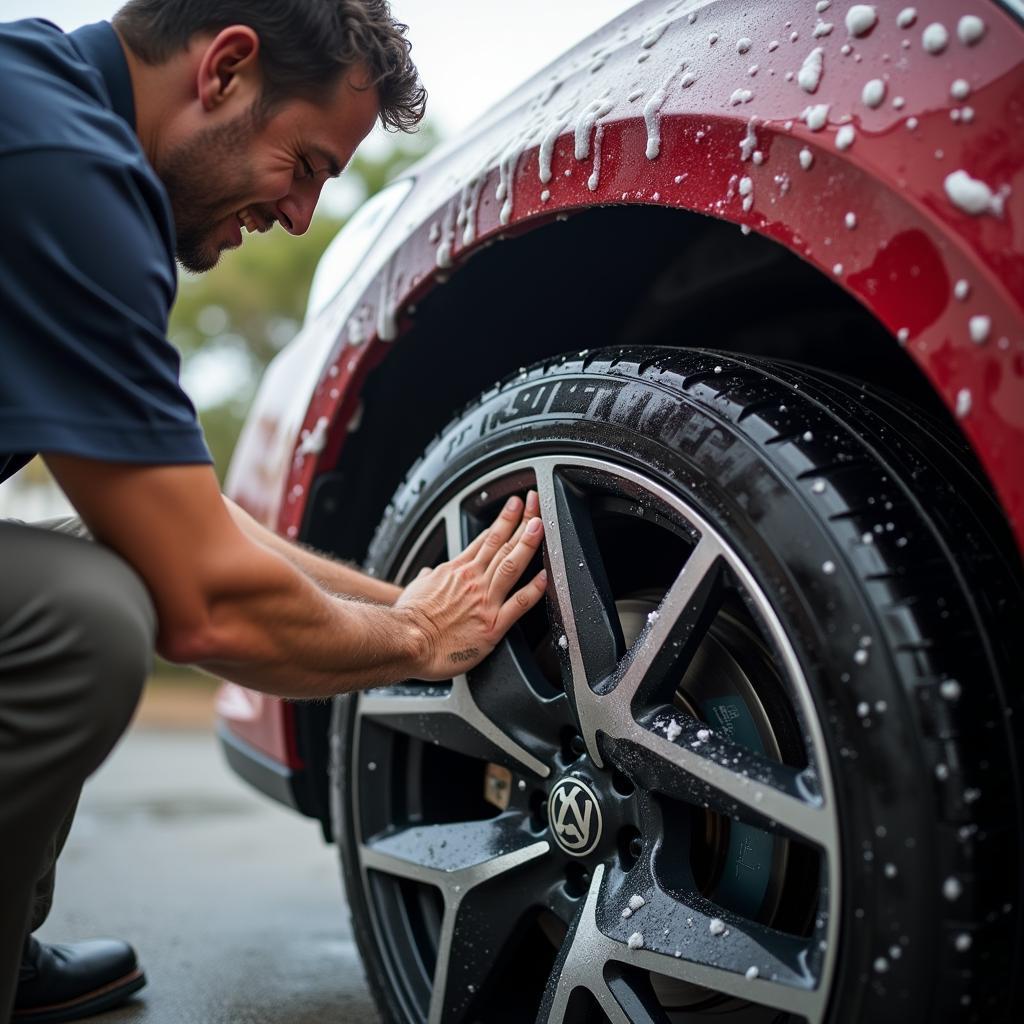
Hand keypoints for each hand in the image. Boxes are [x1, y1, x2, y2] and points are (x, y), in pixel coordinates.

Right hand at [395, 491, 546, 679]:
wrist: (406, 642)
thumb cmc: (409, 620)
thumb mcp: (415, 590)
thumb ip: (427, 579)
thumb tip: (428, 574)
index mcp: (456, 571)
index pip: (485, 540)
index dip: (502, 521)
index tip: (514, 507)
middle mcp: (473, 580)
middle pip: (502, 544)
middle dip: (520, 520)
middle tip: (534, 502)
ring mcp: (484, 601)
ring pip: (511, 565)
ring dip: (528, 543)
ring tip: (540, 524)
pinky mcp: (492, 625)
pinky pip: (519, 604)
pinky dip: (534, 589)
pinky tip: (545, 576)